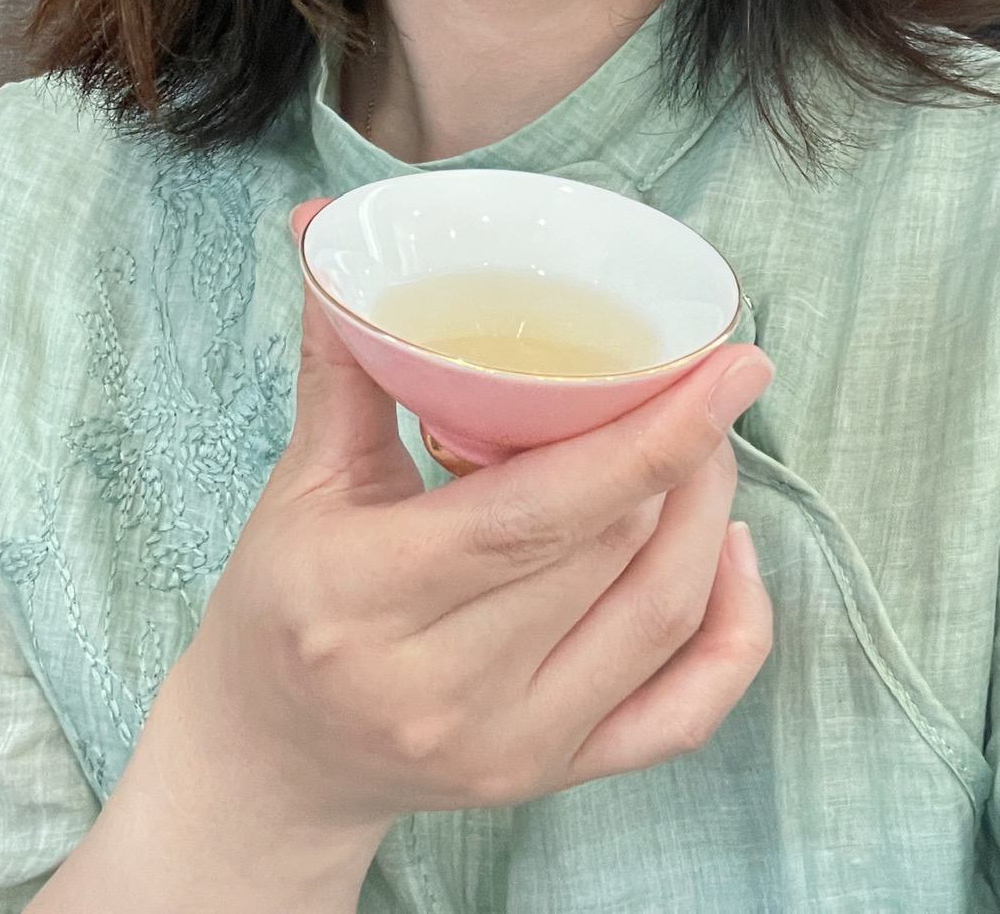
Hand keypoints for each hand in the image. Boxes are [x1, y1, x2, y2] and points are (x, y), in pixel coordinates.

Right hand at [122, 201, 772, 875]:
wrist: (268, 763)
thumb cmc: (281, 602)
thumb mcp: (300, 477)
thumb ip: (341, 353)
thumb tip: (328, 220)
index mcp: (368, 596)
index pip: (535, 515)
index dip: (645, 437)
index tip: (726, 366)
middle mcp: (445, 688)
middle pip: (612, 556)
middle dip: (681, 455)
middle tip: (705, 377)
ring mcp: (509, 747)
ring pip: (658, 620)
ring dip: (706, 517)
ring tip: (710, 442)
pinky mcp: (554, 779)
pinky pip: (682, 714)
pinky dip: (731, 631)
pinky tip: (730, 551)